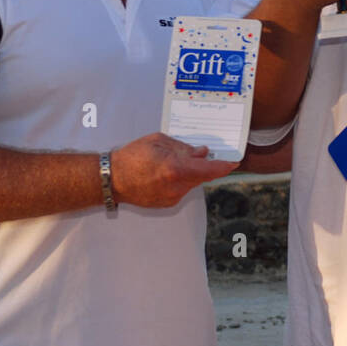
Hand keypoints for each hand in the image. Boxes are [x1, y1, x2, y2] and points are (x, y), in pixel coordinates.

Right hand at [111, 133, 236, 208]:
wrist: (111, 179)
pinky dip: (180, 180)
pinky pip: (182, 189)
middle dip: (205, 166)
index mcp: (176, 168)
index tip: (235, 162)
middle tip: (203, 155)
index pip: (210, 169)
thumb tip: (202, 153)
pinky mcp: (167, 203)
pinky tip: (165, 173)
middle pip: (202, 176)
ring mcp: (172, 197)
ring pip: (192, 182)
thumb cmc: (132, 157)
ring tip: (171, 162)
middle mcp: (177, 186)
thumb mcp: (159, 141)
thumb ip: (184, 147)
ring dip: (190, 172)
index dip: (225, 166)